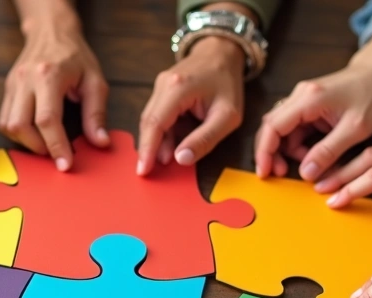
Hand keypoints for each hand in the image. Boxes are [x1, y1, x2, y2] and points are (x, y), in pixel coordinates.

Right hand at [0, 13, 108, 170]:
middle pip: (20, 125)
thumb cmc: (75, 55)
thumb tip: (100, 142)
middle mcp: (26, 80)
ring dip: (25, 141)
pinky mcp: (7, 89)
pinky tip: (33, 133)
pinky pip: (4, 118)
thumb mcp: (94, 80)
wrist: (51, 31)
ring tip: (44, 142)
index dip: (56, 146)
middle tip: (55, 152)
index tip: (65, 165)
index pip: (47, 120)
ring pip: (7, 125)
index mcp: (49, 76)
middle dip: (37, 147)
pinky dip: (17, 132)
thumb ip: (96, 113)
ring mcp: (12, 84)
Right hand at [136, 37, 243, 175]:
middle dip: (149, 149)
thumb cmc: (227, 83)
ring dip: (156, 142)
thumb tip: (181, 159)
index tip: (143, 171)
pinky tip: (170, 146)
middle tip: (150, 172)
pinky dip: (161, 132)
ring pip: (151, 119)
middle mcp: (163, 84)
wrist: (222, 52)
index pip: (155, 124)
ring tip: (166, 160)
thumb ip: (205, 139)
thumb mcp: (227, 116)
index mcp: (178, 88)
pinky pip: (157, 114)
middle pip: (148, 122)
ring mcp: (160, 85)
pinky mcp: (162, 89)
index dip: (148, 150)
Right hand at [254, 33, 371, 180]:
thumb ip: (329, 151)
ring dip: (288, 151)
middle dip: (271, 153)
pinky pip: (295, 129)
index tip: (265, 173)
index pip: (273, 126)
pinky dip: (299, 145)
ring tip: (307, 167)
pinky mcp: (309, 106)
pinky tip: (312, 156)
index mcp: (309, 98)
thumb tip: (306, 173)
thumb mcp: (355, 128)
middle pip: (271, 127)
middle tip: (280, 174)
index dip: (264, 152)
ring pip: (282, 130)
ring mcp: (303, 100)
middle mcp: (300, 96)